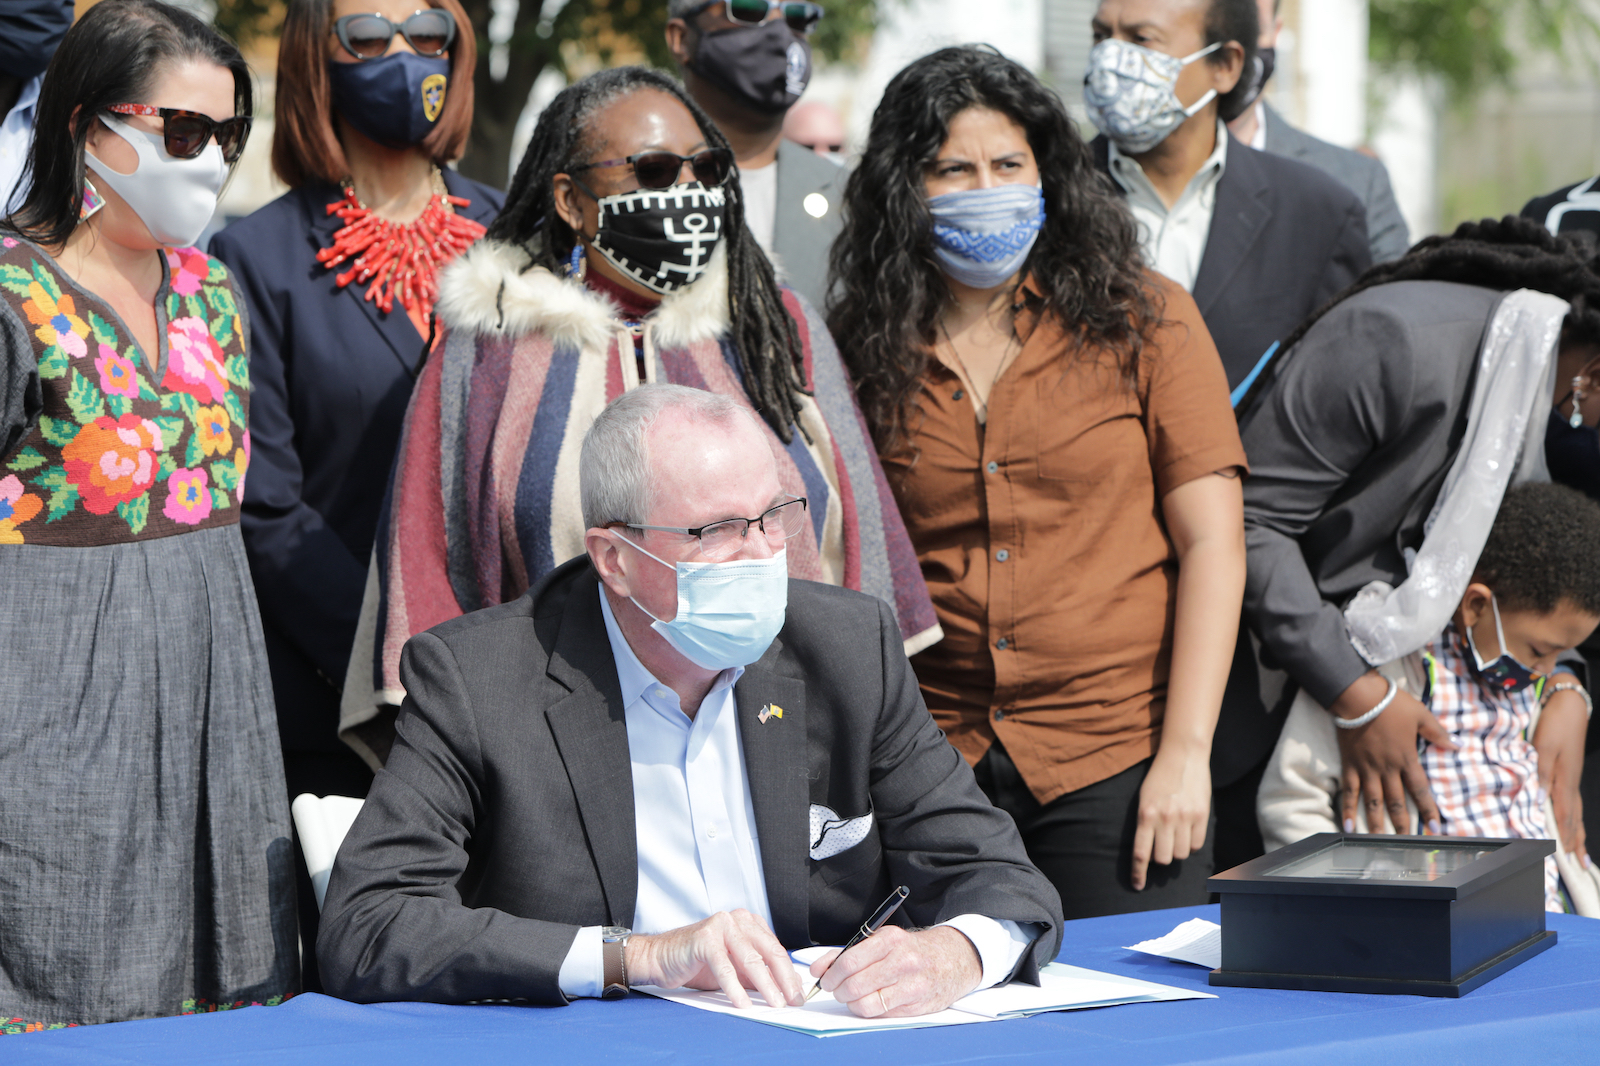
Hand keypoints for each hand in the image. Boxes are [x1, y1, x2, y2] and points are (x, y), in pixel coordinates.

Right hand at [626, 910, 803, 1008]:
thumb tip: (787, 989)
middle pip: (769, 952)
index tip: (798, 995)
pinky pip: (725, 966)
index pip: (776, 950)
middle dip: (784, 980)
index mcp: (749, 923)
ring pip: (750, 959)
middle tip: (793, 1001)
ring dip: (765, 985)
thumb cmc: (698, 963)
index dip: (789, 974)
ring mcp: (722, 925)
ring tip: (775, 1004)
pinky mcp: (705, 937)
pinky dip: (735, 987)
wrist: (662, 958)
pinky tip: (743, 1003)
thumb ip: (758, 976)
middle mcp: (738, 920)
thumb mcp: (735, 970)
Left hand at [808, 925, 981, 1017]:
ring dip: (850, 1003)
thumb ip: (848, 952)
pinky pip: (880, 1013)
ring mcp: (912, 985)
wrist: (952, 959)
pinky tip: (868, 1002)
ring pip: (865, 1003)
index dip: (830, 974)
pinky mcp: (917, 1004)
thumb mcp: (882, 940)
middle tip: (835, 989)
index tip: (823, 979)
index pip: (849, 961)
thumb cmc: (910, 949)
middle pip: (854, 984)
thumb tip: (818, 969)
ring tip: (851, 997)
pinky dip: (867, 1010)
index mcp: (890, 939)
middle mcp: (903, 960)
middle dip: (837, 991)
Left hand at [1131, 743, 1210, 890]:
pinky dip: (1191, 843)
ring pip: (1181, 854)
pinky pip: (1196, 844)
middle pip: (1163, 858)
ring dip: (1177, 850)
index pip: (1141, 852)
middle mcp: (1165, 818)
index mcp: (1145, 814)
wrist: (1183, 755)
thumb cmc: (1159, 778)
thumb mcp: (1144, 798)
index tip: (1138, 885)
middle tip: (1162, 846)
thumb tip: (1148, 852)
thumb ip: (1145, 823)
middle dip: (1161, 858)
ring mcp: (1185, 818)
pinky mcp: (1201, 815)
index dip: (1139, 872)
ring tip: (1176, 834)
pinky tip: (1188, 831)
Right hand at [1331, 672, 1454, 834]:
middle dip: (1403, 823)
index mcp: (1406, 758)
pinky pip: (1349, 791)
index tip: (1436, 828)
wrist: (1358, 697)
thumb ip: (1438, 733)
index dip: (1429, 810)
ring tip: (1378, 841)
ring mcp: (1367, 769)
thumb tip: (1456, 746)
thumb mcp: (1421, 715)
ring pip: (1373, 802)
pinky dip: (1348, 809)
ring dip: (1377, 823)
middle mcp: (1387, 769)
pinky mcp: (1350, 765)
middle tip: (1407, 841)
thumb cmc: (1391, 704)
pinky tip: (1347, 826)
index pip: (1420, 790)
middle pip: (1397, 801)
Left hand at [1534, 684, 1588, 862]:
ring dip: (1578, 834)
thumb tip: (1541, 798)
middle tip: (1579, 866)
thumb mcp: (1543, 746)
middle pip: (1574, 819)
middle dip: (1576, 843)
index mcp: (1563, 779)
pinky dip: (1574, 817)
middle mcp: (1570, 782)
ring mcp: (1572, 778)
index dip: (1564, 836)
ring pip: (1576, 812)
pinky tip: (1572, 822)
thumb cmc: (1555, 724)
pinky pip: (1573, 801)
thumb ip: (1541, 772)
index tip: (1565, 856)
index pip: (1564, 814)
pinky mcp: (1568, 772)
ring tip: (1580, 853)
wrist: (1568, 704)